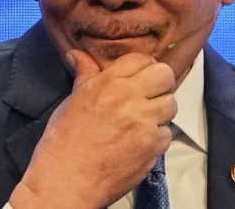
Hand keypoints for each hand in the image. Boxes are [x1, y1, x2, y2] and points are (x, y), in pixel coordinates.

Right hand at [9, 49, 176, 208]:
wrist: (66, 181)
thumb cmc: (64, 140)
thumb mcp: (74, 99)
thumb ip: (85, 73)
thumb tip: (76, 53)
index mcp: (109, 82)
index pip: (141, 59)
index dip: (142, 66)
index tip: (139, 76)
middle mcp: (130, 97)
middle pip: (164, 75)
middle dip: (160, 82)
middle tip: (149, 94)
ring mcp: (144, 122)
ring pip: (170, 104)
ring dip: (161, 110)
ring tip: (144, 119)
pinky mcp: (153, 146)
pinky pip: (166, 133)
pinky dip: (157, 137)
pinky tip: (140, 141)